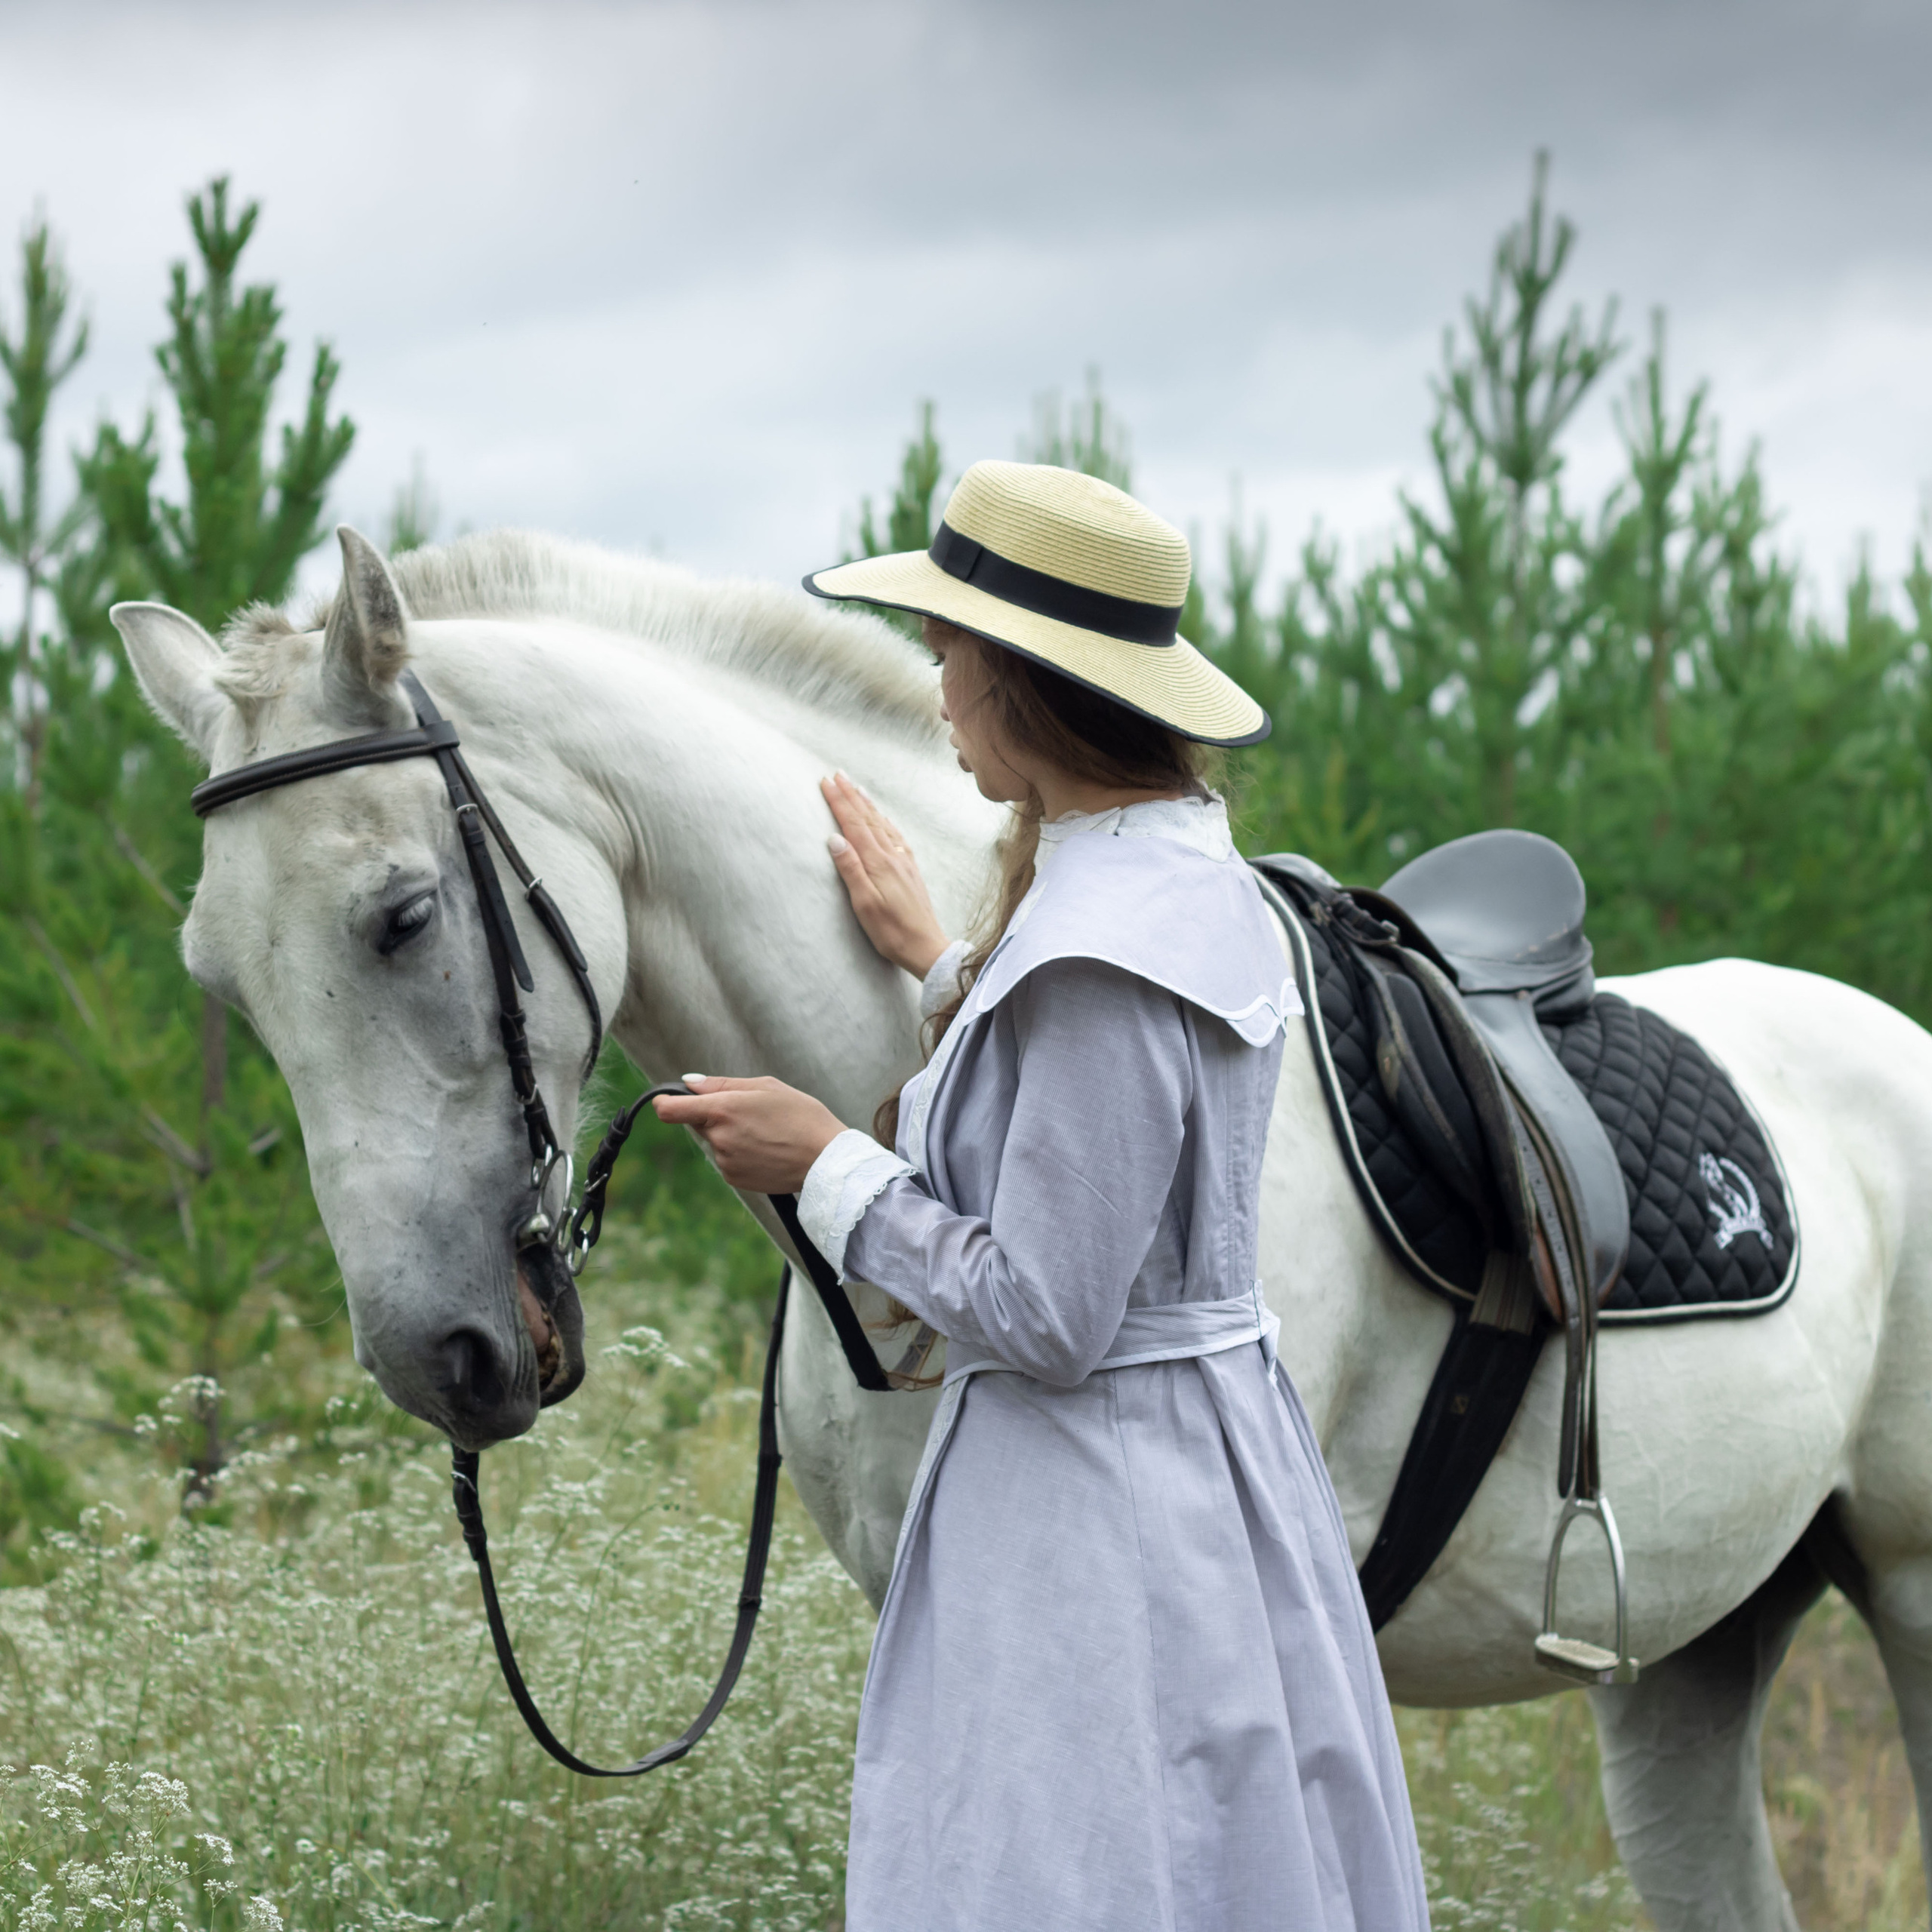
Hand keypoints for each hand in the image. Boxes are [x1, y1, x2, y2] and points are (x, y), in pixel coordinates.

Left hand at [650, 1075, 847, 1192]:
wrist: (826, 1159)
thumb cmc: (801, 1115)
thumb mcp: (766, 1087)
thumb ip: (722, 1084)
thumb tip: (688, 1083)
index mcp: (723, 1110)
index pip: (670, 1110)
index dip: (664, 1102)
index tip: (668, 1099)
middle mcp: (719, 1138)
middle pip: (699, 1123)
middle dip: (716, 1116)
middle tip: (751, 1113)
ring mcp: (725, 1162)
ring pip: (715, 1141)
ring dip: (730, 1135)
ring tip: (766, 1133)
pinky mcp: (734, 1178)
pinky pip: (727, 1160)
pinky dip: (739, 1153)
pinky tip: (766, 1149)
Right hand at [821, 771, 950, 978]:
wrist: (926, 947)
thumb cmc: (892, 932)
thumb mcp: (865, 904)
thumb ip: (851, 869)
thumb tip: (834, 838)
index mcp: (878, 862)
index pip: (854, 824)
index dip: (839, 801)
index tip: (826, 782)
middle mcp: (893, 856)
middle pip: (868, 819)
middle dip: (851, 795)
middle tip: (837, 774)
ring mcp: (904, 862)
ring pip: (882, 824)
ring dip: (867, 805)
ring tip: (857, 788)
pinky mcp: (910, 870)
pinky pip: (895, 836)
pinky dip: (884, 822)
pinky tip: (882, 820)